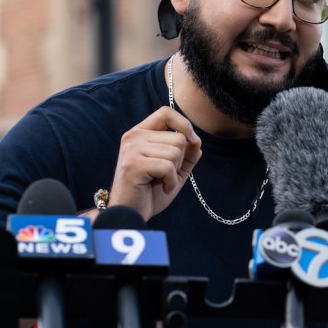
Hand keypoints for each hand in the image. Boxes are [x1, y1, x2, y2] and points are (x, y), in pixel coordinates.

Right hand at [109, 106, 201, 221]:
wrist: (131, 214)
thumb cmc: (150, 192)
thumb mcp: (174, 170)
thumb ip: (187, 155)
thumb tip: (197, 141)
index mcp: (140, 133)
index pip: (166, 113)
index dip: (184, 124)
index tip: (192, 141)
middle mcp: (133, 136)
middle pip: (178, 138)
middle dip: (180, 160)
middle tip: (164, 174)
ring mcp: (131, 149)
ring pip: (176, 152)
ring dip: (174, 173)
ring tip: (160, 181)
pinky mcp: (133, 164)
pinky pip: (168, 167)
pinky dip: (170, 182)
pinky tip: (160, 188)